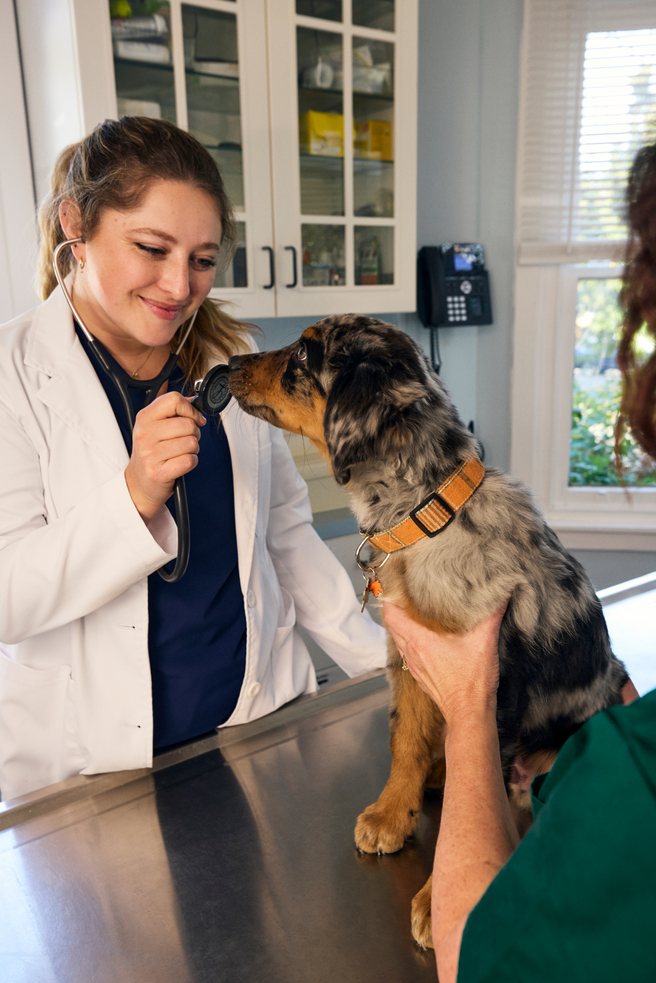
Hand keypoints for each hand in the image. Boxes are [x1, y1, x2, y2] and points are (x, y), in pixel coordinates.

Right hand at [124, 392, 205, 520]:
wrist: (139, 482)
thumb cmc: (152, 451)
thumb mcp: (155, 425)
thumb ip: (174, 411)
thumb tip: (196, 403)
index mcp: (144, 418)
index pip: (174, 400)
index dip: (190, 409)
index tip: (194, 419)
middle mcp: (145, 434)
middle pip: (188, 424)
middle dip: (194, 433)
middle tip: (184, 440)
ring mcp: (150, 454)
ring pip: (192, 443)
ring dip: (193, 449)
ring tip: (180, 452)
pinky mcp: (159, 473)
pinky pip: (189, 460)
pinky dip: (191, 462)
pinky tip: (180, 463)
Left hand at [382, 601, 507, 724]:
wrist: (469, 714)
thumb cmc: (472, 681)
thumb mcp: (484, 642)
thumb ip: (492, 614)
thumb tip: (502, 592)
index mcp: (419, 641)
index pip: (391, 614)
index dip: (389, 597)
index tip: (395, 584)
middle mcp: (411, 653)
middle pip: (392, 626)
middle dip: (395, 608)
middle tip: (405, 594)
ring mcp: (414, 667)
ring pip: (398, 640)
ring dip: (401, 626)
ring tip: (413, 612)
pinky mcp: (421, 677)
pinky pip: (407, 654)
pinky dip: (409, 642)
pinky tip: (424, 638)